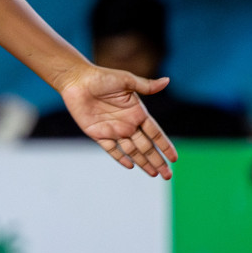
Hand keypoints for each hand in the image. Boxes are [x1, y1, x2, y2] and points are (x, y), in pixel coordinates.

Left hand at [56, 66, 177, 177]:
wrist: (76, 81)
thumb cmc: (102, 77)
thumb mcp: (126, 80)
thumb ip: (146, 86)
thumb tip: (167, 80)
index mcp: (137, 112)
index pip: (155, 133)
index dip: (165, 145)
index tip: (174, 158)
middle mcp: (127, 123)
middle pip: (146, 146)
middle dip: (157, 160)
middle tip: (168, 175)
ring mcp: (113, 130)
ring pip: (132, 151)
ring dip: (143, 163)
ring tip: (154, 174)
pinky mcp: (98, 134)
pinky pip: (112, 149)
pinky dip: (121, 158)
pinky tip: (131, 165)